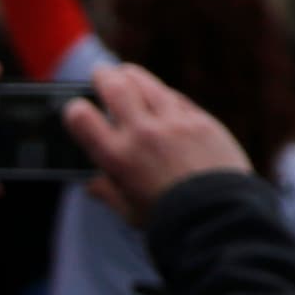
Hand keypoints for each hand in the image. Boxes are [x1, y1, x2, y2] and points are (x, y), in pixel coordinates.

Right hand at [64, 63, 248, 224]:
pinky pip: (176, 98)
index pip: (81, 117)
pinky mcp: (201, 121)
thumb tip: (91, 183)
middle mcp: (142, 133)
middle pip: (115, 87)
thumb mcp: (128, 212)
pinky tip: (160, 95)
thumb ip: (107, 193)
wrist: (219, 216)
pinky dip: (163, 94)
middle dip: (103, 76)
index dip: (75, 109)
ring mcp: (174, 123)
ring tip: (126, 74)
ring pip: (148, 84)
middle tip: (100, 74)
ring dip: (133, 75)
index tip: (77, 108)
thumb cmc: (170, 220)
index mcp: (116, 157)